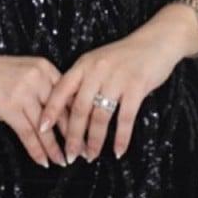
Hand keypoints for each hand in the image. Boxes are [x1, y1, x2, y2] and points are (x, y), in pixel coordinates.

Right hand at [0, 46, 72, 167]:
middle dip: (73, 135)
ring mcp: (23, 93)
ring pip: (45, 127)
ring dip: (55, 148)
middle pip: (61, 112)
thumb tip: (61, 113)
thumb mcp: (25, 70)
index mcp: (45, 68)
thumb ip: (42, 86)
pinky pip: (27, 134)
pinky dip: (36, 150)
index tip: (88, 132)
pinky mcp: (8, 106)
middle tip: (82, 152)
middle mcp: (38, 79)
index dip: (79, 116)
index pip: (68, 96)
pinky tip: (43, 161)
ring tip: (63, 161)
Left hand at [36, 26, 190, 162]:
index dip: (50, 111)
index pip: (61, 90)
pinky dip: (121, 138)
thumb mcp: (98, 62)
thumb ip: (84, 81)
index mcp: (84, 65)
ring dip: (95, 140)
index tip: (41, 129)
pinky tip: (118, 151)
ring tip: (91, 156)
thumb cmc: (125, 55)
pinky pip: (125, 118)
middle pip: (80, 109)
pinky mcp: (136, 87)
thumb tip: (70, 112)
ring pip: (100, 116)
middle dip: (73, 136)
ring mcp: (117, 78)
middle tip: (70, 155)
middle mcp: (97, 71)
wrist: (156, 42)